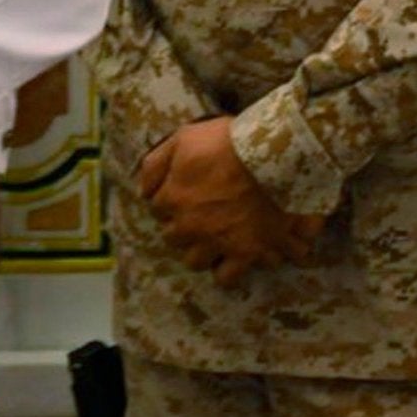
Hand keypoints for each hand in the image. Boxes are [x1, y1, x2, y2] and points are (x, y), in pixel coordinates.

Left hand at [139, 117, 323, 287]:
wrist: (274, 159)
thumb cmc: (228, 142)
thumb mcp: (183, 139)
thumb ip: (157, 164)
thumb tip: (142, 190)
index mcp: (173, 198)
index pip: (157, 208)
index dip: (170, 200)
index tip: (182, 194)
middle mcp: (191, 227)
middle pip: (174, 239)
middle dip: (183, 228)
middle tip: (199, 217)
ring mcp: (218, 243)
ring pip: (197, 262)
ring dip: (202, 251)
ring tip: (215, 241)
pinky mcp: (247, 254)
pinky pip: (230, 278)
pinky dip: (233, 269)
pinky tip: (238, 256)